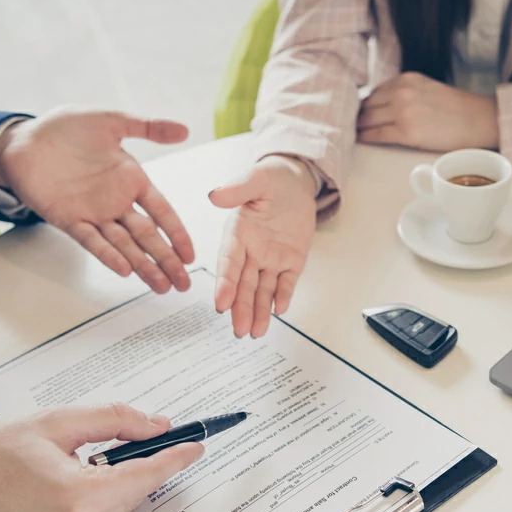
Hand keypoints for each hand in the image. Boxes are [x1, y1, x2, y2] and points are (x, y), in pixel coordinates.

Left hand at [0, 107, 195, 293]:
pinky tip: (125, 269)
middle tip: (183, 284)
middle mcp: (116, 202)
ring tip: (162, 286)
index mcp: (132, 180)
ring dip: (144, 266)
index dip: (177, 234)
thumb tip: (185, 129)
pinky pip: (93, 241)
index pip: (162, 212)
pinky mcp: (70, 220)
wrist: (23, 139)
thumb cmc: (65, 128)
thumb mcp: (112, 121)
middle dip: (167, 260)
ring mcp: (94, 213)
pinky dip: (108, 255)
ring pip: (125, 245)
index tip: (191, 256)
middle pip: (148, 237)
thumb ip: (149, 127)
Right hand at [0, 404, 202, 511]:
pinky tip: (77, 485)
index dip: (175, 458)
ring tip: (85, 463)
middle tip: (143, 440)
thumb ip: (113, 421)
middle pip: (135, 493)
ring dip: (118, 486)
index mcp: (77, 496)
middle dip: (141, 466)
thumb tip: (156, 426)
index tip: (196, 446)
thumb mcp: (55, 423)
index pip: (145, 476)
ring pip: (120, 510)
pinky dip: (100, 505)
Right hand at [208, 156, 317, 337]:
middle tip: (239, 330)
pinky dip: (283, 296)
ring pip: (262, 290)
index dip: (224, 284)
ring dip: (259, 311)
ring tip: (256, 332)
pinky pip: (286, 283)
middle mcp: (250, 251)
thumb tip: (215, 195)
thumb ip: (238, 189)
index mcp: (236, 234)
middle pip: (243, 285)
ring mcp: (270, 259)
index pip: (228, 264)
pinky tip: (280, 311)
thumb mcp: (257, 179)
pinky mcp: (290, 262)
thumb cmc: (272, 179)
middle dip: (241, 308)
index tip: (221, 304)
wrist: (296, 183)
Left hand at [357, 72, 498, 151]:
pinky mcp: (405, 131)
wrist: (477, 120)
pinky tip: (358, 140)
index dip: (364, 105)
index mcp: (406, 79)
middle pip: (367, 104)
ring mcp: (402, 111)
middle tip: (349, 126)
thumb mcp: (427, 89)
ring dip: (357, 127)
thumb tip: (383, 106)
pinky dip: (364, 137)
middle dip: (357, 116)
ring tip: (350, 134)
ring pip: (368, 119)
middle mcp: (401, 91)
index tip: (357, 113)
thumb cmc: (456, 109)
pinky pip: (376, 134)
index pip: (375, 91)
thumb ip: (405, 92)